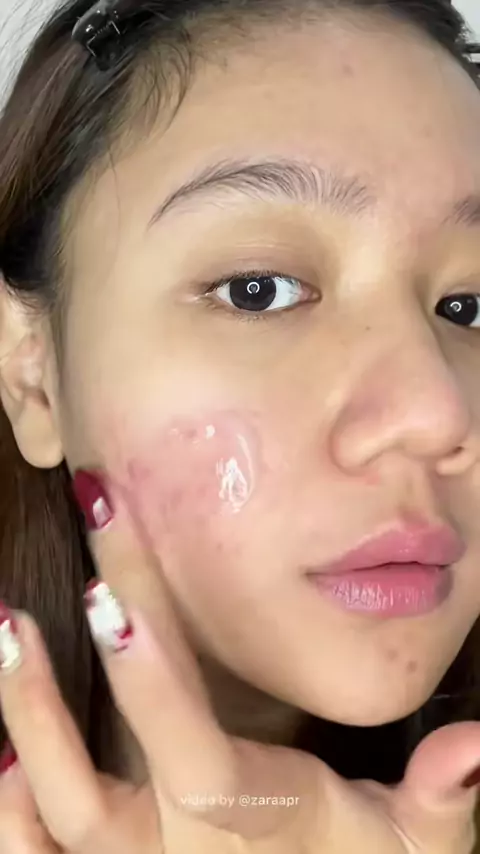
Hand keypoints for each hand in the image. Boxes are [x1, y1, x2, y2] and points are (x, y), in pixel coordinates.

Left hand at [0, 470, 478, 853]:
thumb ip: (443, 803)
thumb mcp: (415, 852)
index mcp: (244, 822)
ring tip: (0, 632)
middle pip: (94, 778)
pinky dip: (11, 805)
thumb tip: (479, 740)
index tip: (102, 594)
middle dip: (50, 686)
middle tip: (13, 604)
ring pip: (50, 814)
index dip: (145, 677)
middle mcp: (172, 853)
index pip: (185, 744)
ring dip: (19, 722)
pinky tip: (0, 749)